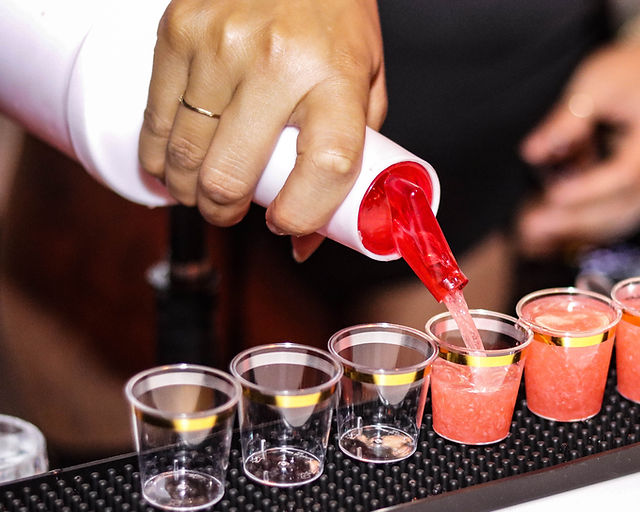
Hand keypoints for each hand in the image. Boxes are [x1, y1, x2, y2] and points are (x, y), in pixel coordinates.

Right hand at [138, 0, 385, 258]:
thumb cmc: (335, 22)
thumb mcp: (364, 87)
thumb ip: (348, 162)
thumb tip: (304, 242)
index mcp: (337, 79)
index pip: (324, 167)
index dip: (301, 215)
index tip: (286, 225)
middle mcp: (277, 62)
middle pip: (230, 174)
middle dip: (225, 212)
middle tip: (230, 211)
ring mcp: (220, 45)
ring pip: (184, 155)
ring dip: (187, 189)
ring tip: (200, 190)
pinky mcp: (177, 30)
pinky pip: (156, 117)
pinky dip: (160, 152)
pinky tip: (173, 159)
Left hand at [516, 36, 639, 257]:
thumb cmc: (625, 74)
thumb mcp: (594, 84)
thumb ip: (565, 120)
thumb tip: (532, 153)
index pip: (626, 173)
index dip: (589, 188)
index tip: (553, 194)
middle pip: (622, 207)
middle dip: (575, 219)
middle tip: (530, 226)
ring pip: (618, 221)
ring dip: (575, 230)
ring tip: (532, 233)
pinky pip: (614, 220)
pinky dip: (583, 229)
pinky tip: (549, 234)